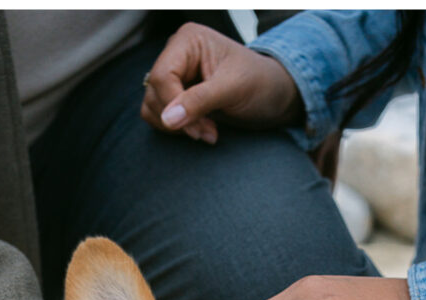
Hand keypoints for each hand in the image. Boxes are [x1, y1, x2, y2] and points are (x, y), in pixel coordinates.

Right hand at [141, 22, 301, 144]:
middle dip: (178, 120)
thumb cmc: (260, 83)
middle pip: (153, 93)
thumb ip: (200, 100)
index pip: (162, 77)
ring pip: (152, 107)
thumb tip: (168, 118)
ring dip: (177, 128)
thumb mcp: (233, 89)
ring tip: (208, 131)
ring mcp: (175, 76)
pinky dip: (177, 130)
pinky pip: (159, 117)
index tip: (198, 129)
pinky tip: (201, 129)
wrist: (273, 97)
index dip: (174, 107)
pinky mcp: (176, 97)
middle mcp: (176, 55)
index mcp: (188, 41)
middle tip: (208, 132)